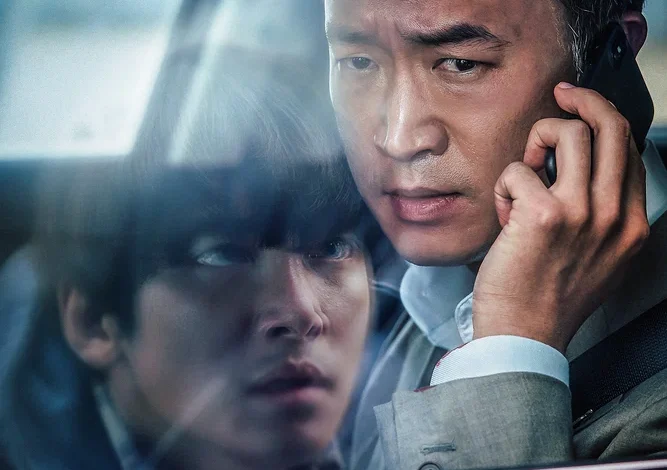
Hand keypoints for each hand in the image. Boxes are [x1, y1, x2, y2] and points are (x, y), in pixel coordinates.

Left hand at [472, 83, 648, 353]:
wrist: (524, 335)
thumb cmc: (548, 296)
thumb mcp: (597, 259)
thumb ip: (600, 216)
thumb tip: (584, 170)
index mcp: (630, 224)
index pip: (630, 150)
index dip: (604, 122)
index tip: (580, 111)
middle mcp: (614, 215)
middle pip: (612, 127)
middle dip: (583, 100)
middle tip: (561, 95)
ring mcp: (582, 213)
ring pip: (570, 132)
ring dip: (537, 141)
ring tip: (522, 176)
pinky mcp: (544, 215)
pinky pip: (518, 170)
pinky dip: (504, 186)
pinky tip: (504, 215)